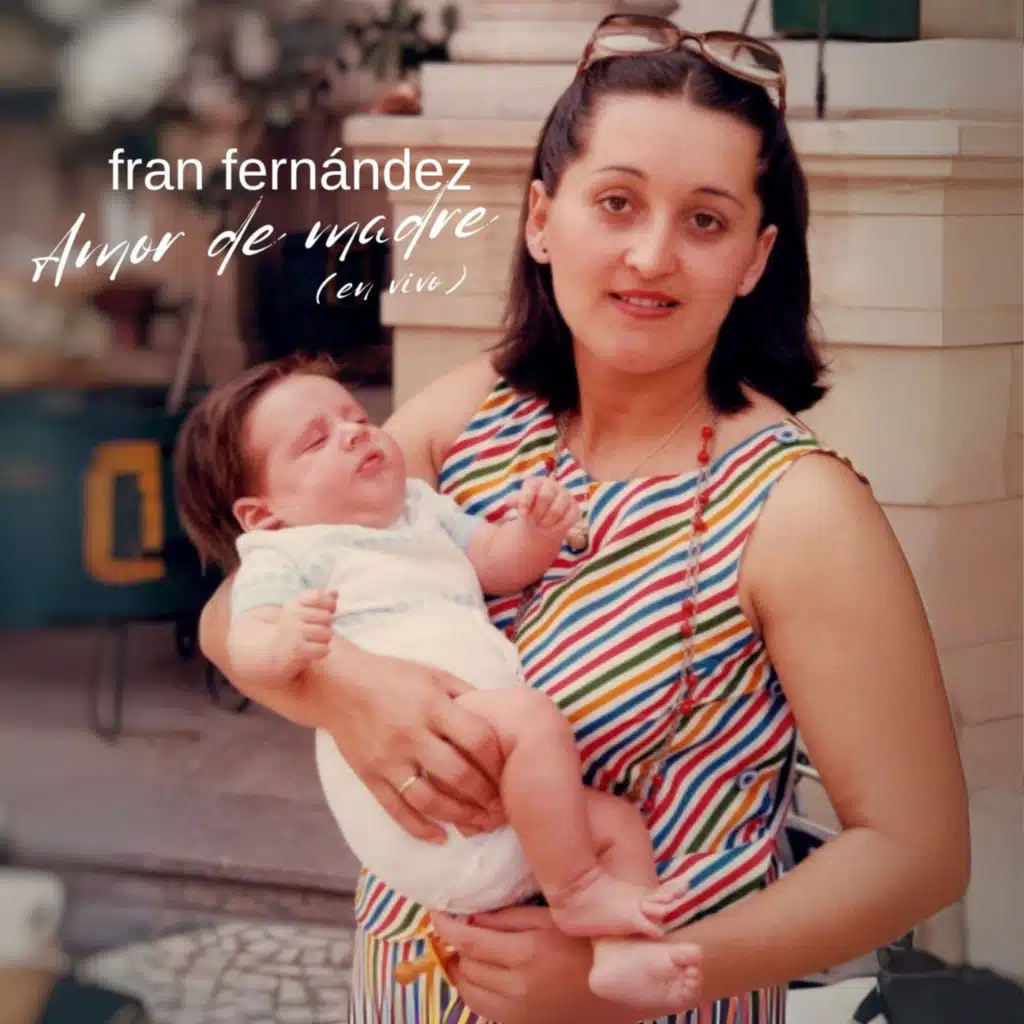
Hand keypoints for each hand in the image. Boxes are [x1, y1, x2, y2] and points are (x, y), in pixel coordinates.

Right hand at [274, 588, 336, 671]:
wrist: (265, 652)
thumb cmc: (287, 630)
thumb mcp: (298, 611)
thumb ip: (319, 600)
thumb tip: (335, 592)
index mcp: (293, 605)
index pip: (317, 596)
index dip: (326, 603)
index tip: (323, 610)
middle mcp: (293, 616)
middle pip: (327, 617)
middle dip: (326, 625)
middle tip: (315, 630)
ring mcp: (295, 633)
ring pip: (327, 633)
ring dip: (324, 639)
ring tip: (314, 641)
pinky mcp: (298, 650)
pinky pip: (323, 649)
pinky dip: (321, 651)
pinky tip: (312, 650)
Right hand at [318, 646, 506, 843]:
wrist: (338, 685)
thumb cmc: (392, 676)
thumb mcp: (433, 674)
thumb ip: (465, 694)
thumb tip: (499, 715)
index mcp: (432, 706)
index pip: (476, 739)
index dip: (497, 760)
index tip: (508, 772)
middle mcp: (411, 734)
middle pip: (457, 775)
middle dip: (485, 795)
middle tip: (501, 807)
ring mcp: (388, 759)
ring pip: (428, 800)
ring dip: (459, 816)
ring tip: (479, 824)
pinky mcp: (369, 776)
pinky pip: (396, 810)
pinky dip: (420, 829)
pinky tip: (442, 837)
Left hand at [431, 907, 635, 1023]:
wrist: (621, 987)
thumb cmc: (589, 941)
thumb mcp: (552, 917)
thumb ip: (509, 916)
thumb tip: (471, 915)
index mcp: (527, 953)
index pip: (468, 940)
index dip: (446, 925)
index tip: (438, 912)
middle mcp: (518, 987)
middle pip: (464, 966)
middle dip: (455, 945)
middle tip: (457, 927)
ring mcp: (519, 1011)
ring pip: (468, 991)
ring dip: (461, 968)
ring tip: (467, 950)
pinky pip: (483, 1008)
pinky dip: (474, 989)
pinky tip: (483, 973)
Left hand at [517, 477, 580, 539]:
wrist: (543, 518)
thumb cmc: (529, 508)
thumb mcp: (519, 504)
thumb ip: (515, 501)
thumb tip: (509, 501)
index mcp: (536, 482)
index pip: (531, 487)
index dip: (525, 501)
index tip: (522, 515)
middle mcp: (552, 485)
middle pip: (545, 497)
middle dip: (536, 514)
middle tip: (533, 523)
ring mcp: (565, 495)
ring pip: (557, 509)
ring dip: (546, 522)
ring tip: (541, 526)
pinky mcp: (575, 508)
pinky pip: (570, 518)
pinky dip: (559, 527)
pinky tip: (552, 530)